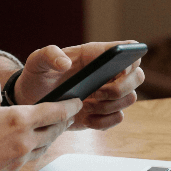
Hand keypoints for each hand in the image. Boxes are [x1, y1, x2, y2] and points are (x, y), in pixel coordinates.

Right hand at [0, 76, 81, 170]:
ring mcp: (17, 161)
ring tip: (50, 129)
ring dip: (50, 136)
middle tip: (67, 115)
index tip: (76, 102)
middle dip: (63, 121)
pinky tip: (26, 145)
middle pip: (54, 131)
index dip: (69, 106)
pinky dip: (34, 149)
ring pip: (44, 147)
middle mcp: (22, 143)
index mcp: (17, 121)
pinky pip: (29, 159)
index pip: (54, 112)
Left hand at [12, 41, 144, 130]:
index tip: (120, 69)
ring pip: (130, 99)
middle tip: (97, 92)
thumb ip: (49, 55)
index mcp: (94, 55)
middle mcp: (106, 73)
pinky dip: (104, 121)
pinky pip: (117, 118)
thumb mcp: (37, 61)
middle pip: (137, 76)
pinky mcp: (102, 113)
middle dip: (121, 87)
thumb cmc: (38, 75)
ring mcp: (106, 94)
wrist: (33, 101)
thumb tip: (65, 63)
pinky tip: (85, 118)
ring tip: (86, 106)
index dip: (131, 57)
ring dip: (110, 105)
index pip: (125, 49)